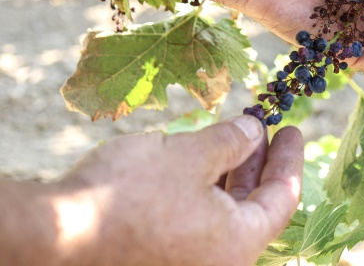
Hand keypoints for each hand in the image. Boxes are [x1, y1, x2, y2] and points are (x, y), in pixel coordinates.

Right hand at [49, 118, 302, 265]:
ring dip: (230, 172)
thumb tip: (254, 131)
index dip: (289, 160)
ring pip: (225, 213)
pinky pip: (197, 220)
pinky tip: (198, 159)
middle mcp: (219, 260)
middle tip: (265, 128)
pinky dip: (205, 189)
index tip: (292, 129)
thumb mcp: (189, 155)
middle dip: (259, 162)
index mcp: (237, 245)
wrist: (53, 235)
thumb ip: (231, 142)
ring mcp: (189, 261)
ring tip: (232, 135)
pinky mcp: (162, 256)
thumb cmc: (128, 194)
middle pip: (254, 206)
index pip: (282, 199)